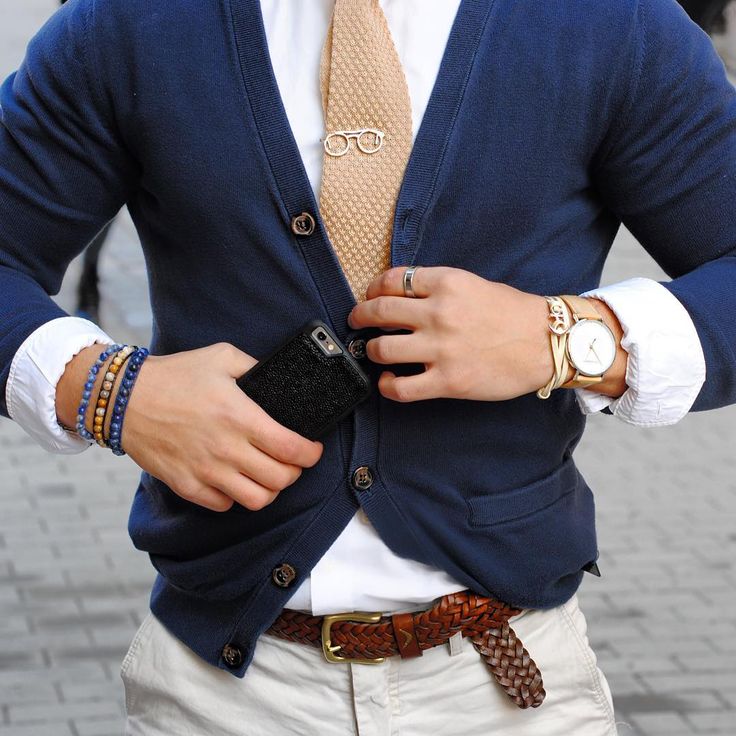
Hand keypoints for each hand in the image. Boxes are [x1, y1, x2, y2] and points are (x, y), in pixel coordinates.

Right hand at [118, 343, 323, 511]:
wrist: (123, 399)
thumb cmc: (174, 376)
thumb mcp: (221, 357)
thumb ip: (255, 367)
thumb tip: (278, 379)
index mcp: (240, 417)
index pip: (292, 449)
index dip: (311, 454)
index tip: (312, 449)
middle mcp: (227, 449)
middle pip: (281, 479)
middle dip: (295, 471)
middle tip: (291, 460)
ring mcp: (206, 472)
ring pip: (257, 500)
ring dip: (269, 489)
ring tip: (266, 474)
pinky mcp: (187, 486)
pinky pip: (225, 505)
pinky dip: (235, 497)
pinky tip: (234, 479)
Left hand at [347, 266, 552, 401]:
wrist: (546, 342)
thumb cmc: (513, 313)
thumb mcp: (474, 284)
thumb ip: (437, 288)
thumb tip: (401, 295)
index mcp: (446, 283)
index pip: (391, 280)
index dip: (372, 289)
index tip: (369, 296)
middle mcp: (439, 313)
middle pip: (379, 311)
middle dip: (359, 316)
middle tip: (356, 321)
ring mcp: (441, 348)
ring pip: (381, 348)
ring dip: (371, 350)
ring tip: (374, 351)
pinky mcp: (448, 381)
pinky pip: (401, 387)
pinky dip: (386, 385)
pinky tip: (387, 382)